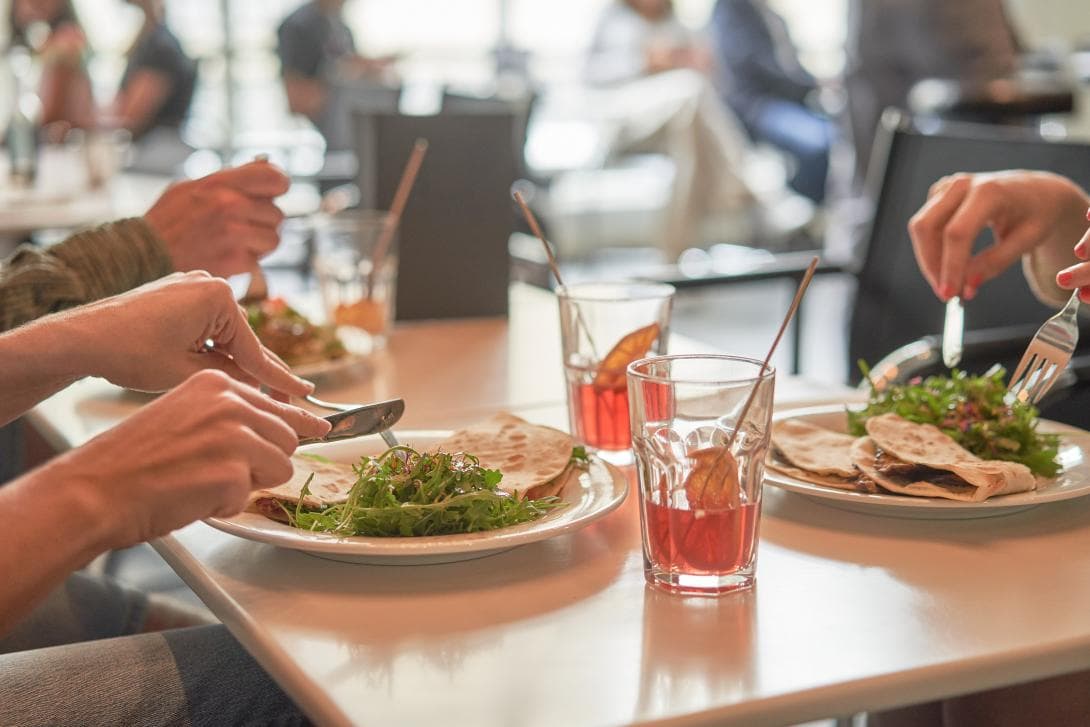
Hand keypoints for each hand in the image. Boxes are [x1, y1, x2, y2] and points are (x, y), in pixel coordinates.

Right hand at [51, 369, 329, 548]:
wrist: (94, 489)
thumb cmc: (132, 462)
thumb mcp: (185, 417)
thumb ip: (228, 417)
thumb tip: (278, 430)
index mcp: (216, 383)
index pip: (278, 404)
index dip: (299, 422)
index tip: (323, 426)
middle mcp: (230, 401)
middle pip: (288, 437)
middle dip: (266, 462)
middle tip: (223, 473)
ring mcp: (234, 434)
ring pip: (281, 467)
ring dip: (249, 484)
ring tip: (203, 482)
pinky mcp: (233, 470)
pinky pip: (251, 496)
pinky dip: (225, 504)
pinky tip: (192, 496)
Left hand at [68, 271, 311, 395]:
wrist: (79, 337)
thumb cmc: (128, 353)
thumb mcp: (187, 373)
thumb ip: (229, 377)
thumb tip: (253, 381)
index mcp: (218, 298)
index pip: (254, 350)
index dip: (281, 379)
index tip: (306, 392)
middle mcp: (209, 284)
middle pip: (242, 339)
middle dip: (261, 371)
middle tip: (291, 397)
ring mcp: (191, 286)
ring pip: (223, 335)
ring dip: (231, 362)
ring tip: (248, 391)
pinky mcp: (175, 294)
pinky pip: (205, 326)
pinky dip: (211, 349)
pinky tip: (217, 370)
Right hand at [144, 160, 289, 277]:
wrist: (143, 256)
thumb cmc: (167, 221)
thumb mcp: (190, 187)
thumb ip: (227, 180)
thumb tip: (263, 169)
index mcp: (220, 183)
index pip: (273, 177)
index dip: (279, 184)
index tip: (276, 191)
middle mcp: (230, 205)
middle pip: (276, 213)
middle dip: (264, 221)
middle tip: (244, 225)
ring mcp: (234, 235)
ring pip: (274, 239)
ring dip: (260, 243)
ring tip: (238, 242)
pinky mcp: (235, 261)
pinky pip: (259, 260)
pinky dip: (247, 261)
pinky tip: (227, 257)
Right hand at [907, 171, 1089, 300]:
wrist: (1038, 191)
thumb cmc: (1037, 214)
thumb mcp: (1027, 241)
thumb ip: (995, 263)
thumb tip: (966, 285)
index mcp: (989, 191)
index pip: (957, 232)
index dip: (949, 266)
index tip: (949, 294)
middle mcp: (962, 184)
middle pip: (928, 227)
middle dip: (932, 265)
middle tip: (947, 294)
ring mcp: (948, 186)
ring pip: (921, 227)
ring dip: (930, 260)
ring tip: (952, 281)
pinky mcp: (940, 193)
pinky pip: (925, 225)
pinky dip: (932, 249)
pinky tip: (951, 261)